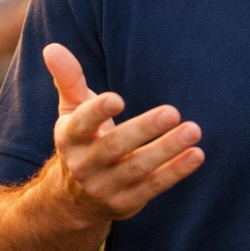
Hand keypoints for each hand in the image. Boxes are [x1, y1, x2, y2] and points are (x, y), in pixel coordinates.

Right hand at [44, 43, 203, 226]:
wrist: (73, 200)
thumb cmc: (82, 140)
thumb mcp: (70, 111)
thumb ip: (68, 79)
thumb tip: (52, 47)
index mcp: (70, 137)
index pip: (81, 124)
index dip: (97, 112)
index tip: (117, 99)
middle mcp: (84, 165)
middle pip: (115, 146)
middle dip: (144, 129)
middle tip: (172, 111)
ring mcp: (105, 187)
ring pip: (138, 168)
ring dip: (167, 149)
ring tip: (193, 130)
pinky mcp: (127, 203)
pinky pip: (154, 187)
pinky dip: (176, 172)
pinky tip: (196, 154)